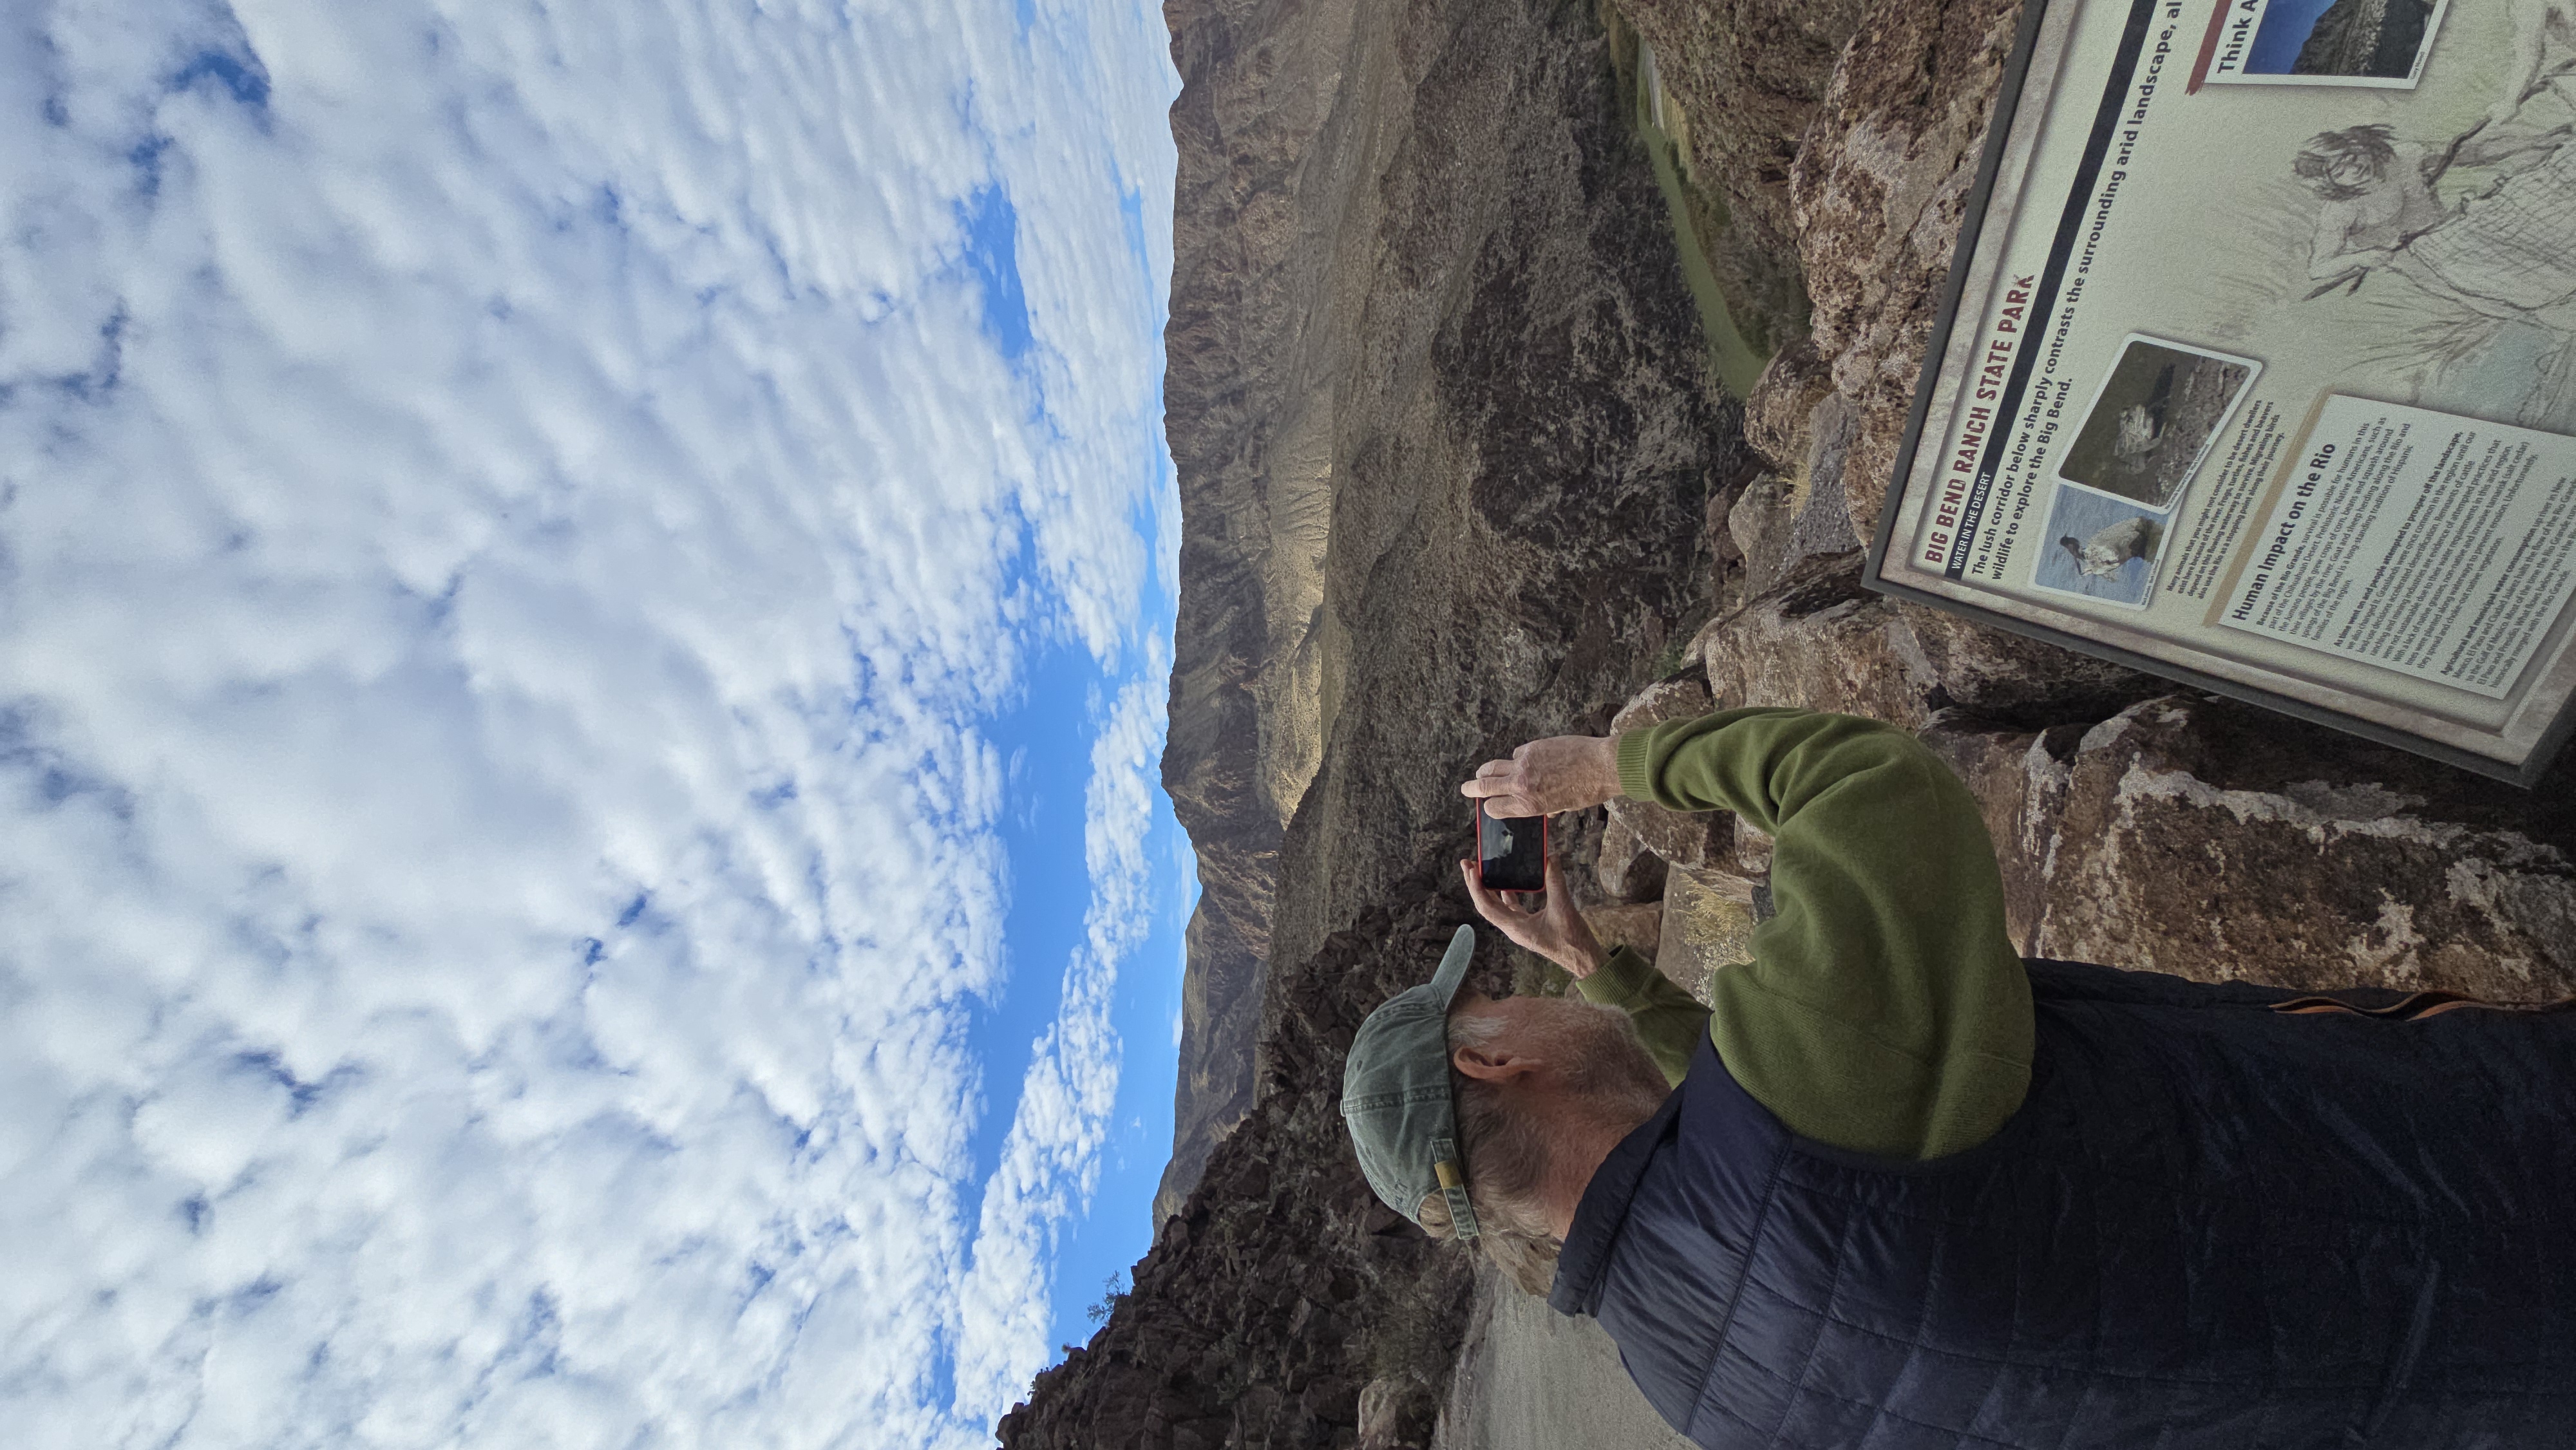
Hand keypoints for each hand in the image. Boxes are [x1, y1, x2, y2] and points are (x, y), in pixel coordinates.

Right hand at [1458, 735, 1621, 818]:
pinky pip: (1516, 753)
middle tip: (1466, 789)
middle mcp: (1521, 786)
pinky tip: (1524, 759)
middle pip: (1485, 786)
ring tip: (1480, 772)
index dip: (1490, 807)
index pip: (1495, 808)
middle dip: (1472, 788)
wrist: (1602, 766)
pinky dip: (1517, 758)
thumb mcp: (1564, 806)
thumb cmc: (1588, 790)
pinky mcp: (1531, 748)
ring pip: (1493, 767)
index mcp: (1529, 805)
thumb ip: (1546, 806)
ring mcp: (1523, 764)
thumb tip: (1545, 806)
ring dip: (1485, 770)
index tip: (1488, 805)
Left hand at [1461, 855, 1607, 978]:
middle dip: (1475, 884)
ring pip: (1496, 906)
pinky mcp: (1528, 925)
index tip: (1472, 869)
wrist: (1583, 959)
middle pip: (1486, 905)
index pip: (1487, 907)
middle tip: (1467, 863)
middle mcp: (1513, 928)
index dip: (1477, 887)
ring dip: (1487, 888)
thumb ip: (1556, 882)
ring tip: (1480, 868)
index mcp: (1515, 927)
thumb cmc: (1572, 940)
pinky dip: (1506, 893)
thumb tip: (1551, 858)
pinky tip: (1506, 881)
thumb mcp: (1563, 907)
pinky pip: (1511, 907)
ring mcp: (1519, 927)